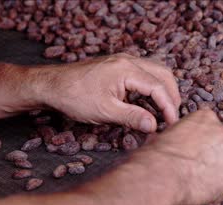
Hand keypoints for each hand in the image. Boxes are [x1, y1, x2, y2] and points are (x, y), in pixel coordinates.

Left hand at [34, 53, 180, 131]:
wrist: (50, 86)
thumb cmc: (74, 97)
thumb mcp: (105, 111)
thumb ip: (132, 117)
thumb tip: (154, 126)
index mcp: (127, 69)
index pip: (159, 87)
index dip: (169, 107)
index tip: (172, 124)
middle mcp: (128, 60)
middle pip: (163, 75)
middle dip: (171, 96)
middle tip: (171, 118)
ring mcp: (122, 61)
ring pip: (155, 71)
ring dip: (163, 90)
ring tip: (164, 111)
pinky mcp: (117, 66)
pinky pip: (144, 73)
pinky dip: (152, 87)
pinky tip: (148, 102)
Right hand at [132, 110, 222, 204]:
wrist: (162, 174)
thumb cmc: (157, 154)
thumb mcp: (162, 135)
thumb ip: (174, 135)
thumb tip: (160, 139)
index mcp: (206, 117)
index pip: (208, 126)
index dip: (199, 140)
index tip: (190, 150)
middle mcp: (222, 132)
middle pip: (219, 145)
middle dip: (209, 155)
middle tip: (193, 167)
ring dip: (212, 172)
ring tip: (194, 180)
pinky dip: (214, 188)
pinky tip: (199, 190)